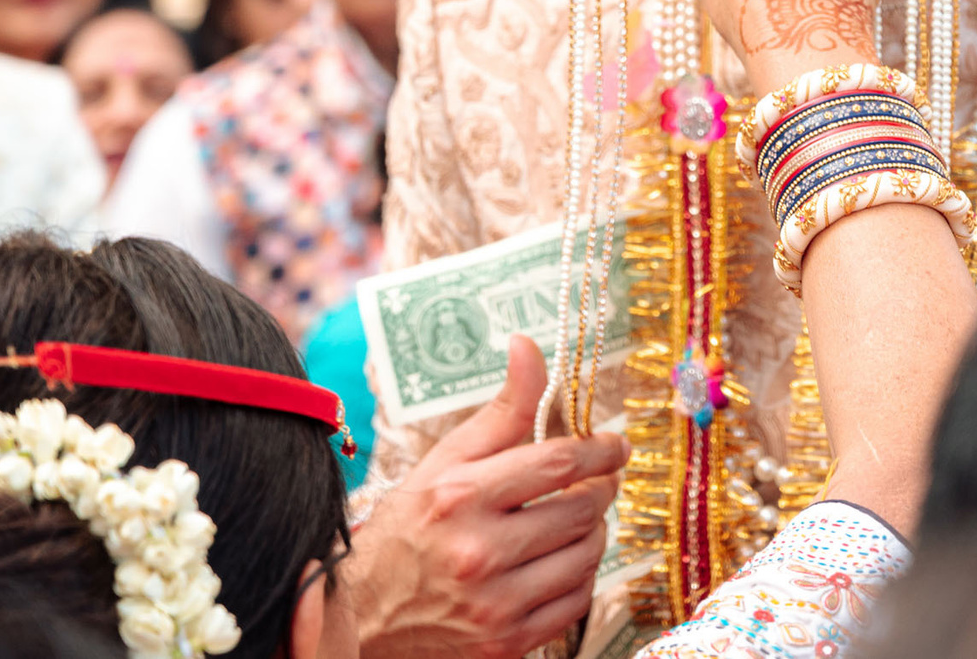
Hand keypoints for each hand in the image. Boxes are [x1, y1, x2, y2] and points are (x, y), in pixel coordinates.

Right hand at [352, 337, 625, 658]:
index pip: (558, 463)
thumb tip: (528, 347)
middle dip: (600, 489)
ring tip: (577, 519)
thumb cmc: (406, 531)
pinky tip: (562, 560)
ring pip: (586, 556)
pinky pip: (575, 602)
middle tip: (598, 480)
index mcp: (460, 496)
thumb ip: (499, 409)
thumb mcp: (444, 462)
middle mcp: (478, 552)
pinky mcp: (506, 643)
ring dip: (594, 532)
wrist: (363, 616)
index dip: (599, 450)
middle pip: (580, 509)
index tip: (614, 445)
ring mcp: (494, 604)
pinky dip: (580, 577)